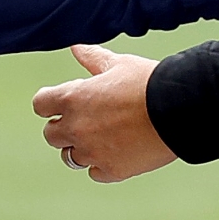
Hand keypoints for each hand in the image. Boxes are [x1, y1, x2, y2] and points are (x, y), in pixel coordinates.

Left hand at [32, 45, 175, 182]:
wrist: (177, 110)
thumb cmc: (147, 82)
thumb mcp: (118, 64)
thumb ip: (93, 58)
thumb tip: (76, 47)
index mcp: (73, 98)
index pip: (40, 104)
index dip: (49, 103)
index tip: (60, 102)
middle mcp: (76, 128)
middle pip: (51, 135)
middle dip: (62, 127)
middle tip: (82, 120)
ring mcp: (92, 152)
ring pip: (70, 157)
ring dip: (80, 148)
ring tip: (100, 137)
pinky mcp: (112, 170)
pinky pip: (95, 172)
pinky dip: (101, 164)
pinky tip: (115, 152)